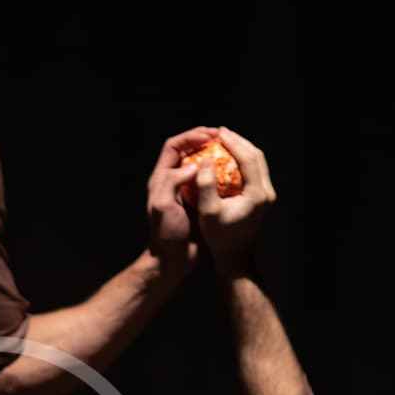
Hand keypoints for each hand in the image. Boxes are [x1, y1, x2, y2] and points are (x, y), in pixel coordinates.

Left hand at [145, 127, 215, 274]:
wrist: (172, 260)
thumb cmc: (165, 234)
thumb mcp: (163, 205)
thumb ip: (173, 181)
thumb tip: (192, 165)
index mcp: (161, 178)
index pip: (173, 146)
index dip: (190, 136)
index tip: (210, 135)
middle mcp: (172, 181)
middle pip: (187, 151)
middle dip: (203, 141)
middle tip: (223, 138)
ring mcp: (185, 191)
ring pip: (199, 165)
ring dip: (213, 156)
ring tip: (229, 151)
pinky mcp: (197, 202)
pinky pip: (208, 181)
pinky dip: (219, 174)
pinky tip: (232, 174)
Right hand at [193, 126, 275, 275]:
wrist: (235, 257)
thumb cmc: (220, 238)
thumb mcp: (209, 213)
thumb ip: (206, 186)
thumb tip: (204, 160)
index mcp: (257, 194)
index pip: (248, 159)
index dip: (233, 143)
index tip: (218, 133)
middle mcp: (267, 192)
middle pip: (257, 156)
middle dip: (239, 141)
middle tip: (221, 132)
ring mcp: (267, 195)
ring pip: (259, 162)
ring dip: (242, 148)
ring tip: (225, 140)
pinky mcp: (263, 197)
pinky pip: (256, 170)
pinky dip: (244, 159)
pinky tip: (229, 157)